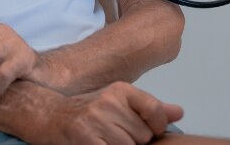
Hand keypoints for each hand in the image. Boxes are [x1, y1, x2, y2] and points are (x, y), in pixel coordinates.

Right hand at [40, 82, 182, 144]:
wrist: (49, 115)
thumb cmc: (88, 111)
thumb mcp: (120, 102)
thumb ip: (150, 108)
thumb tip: (179, 112)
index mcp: (121, 90)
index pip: (155, 111)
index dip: (157, 127)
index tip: (151, 131)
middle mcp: (109, 101)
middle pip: (143, 135)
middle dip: (134, 141)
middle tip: (116, 135)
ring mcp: (96, 120)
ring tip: (106, 140)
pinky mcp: (85, 138)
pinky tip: (100, 144)